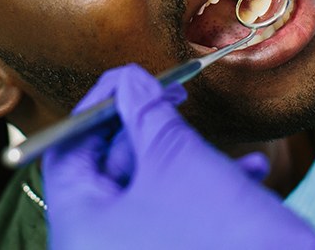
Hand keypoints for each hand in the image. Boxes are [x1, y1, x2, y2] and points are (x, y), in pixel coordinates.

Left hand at [42, 64, 314, 249]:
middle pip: (106, 169)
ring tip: (227, 147)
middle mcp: (96, 248)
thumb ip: (145, 111)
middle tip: (175, 99)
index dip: (97, 107)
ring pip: (147, 190)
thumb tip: (129, 81)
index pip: (65, 151)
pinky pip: (171, 216)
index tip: (130, 81)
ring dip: (188, 159)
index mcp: (79, 228)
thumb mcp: (177, 158)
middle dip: (148, 131)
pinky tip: (248, 173)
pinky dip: (204, 190)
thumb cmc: (223, 236)